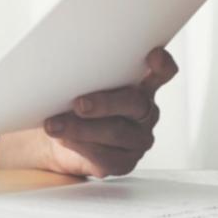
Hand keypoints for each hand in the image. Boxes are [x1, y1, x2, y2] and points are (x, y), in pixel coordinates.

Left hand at [37, 46, 177, 177]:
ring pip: (115, 132)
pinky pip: (106, 156)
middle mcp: (145, 112)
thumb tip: (61, 65)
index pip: (162, 73)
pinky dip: (81, 146)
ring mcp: (137, 139)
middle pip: (134, 104)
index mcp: (142, 86)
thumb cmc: (75, 104)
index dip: (162, 65)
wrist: (61, 139)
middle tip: (79, 104)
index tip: (153, 55)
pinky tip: (65, 140)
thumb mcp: (82, 84)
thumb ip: (85, 75)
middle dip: (105, 103)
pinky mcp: (124, 162)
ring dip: (81, 128)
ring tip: (55, 125)